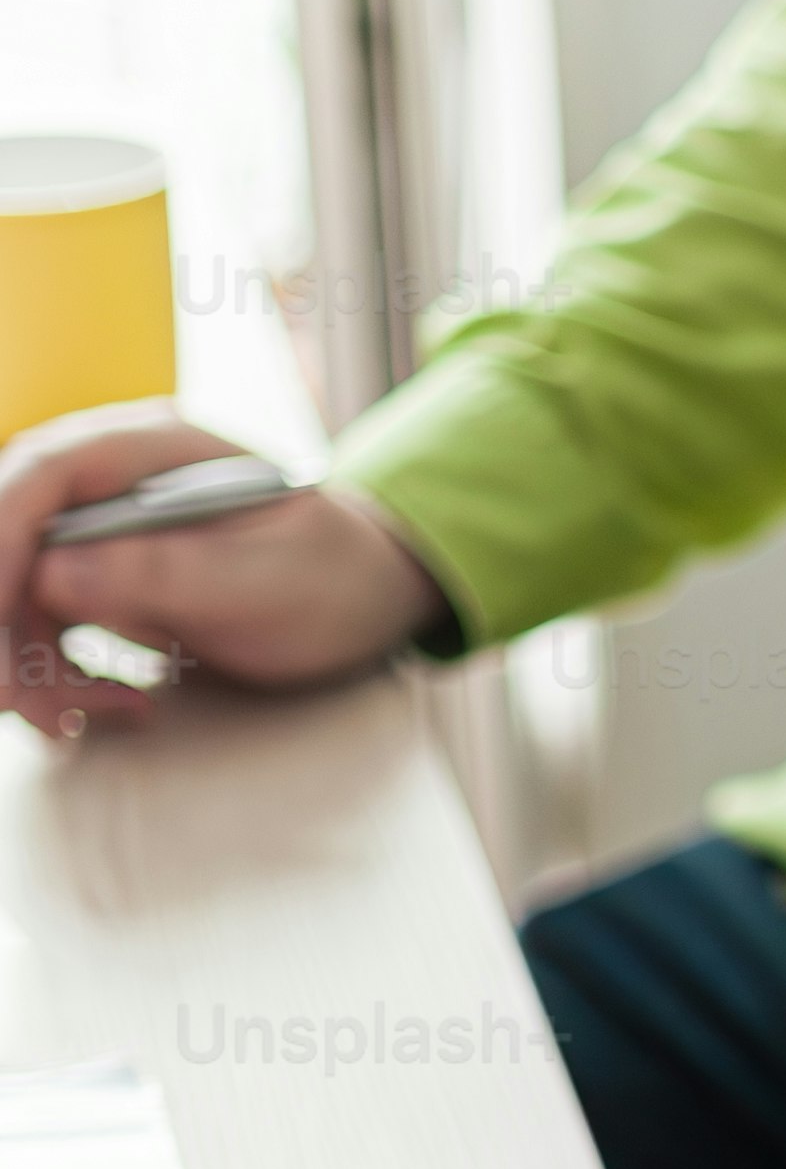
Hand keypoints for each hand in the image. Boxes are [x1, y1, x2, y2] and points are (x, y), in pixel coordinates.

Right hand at [1, 406, 445, 743]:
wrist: (366, 595)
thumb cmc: (334, 577)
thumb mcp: (268, 580)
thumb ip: (167, 573)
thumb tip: (52, 575)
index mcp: (150, 449)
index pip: (43, 474)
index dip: (3, 540)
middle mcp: (110, 482)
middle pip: (15, 539)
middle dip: (9, 623)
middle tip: (23, 701)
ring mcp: (101, 532)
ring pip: (22, 593)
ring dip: (31, 663)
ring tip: (80, 719)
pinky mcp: (102, 581)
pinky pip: (49, 627)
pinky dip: (61, 675)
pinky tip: (118, 707)